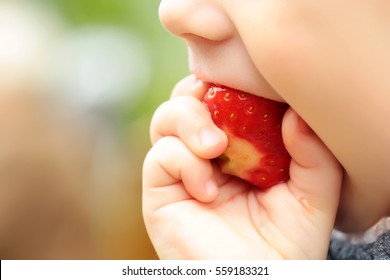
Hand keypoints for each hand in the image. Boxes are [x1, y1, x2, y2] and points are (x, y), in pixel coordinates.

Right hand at [143, 75, 342, 258]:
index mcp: (237, 146)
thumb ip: (313, 155)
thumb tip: (294, 113)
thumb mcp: (312, 195)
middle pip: (187, 99)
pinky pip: (160, 156)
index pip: (221, 98)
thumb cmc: (286, 244)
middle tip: (225, 113)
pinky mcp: (160, 191)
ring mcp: (181, 170)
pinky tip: (207, 191)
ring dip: (189, 122)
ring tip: (214, 147)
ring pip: (165, 118)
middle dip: (200, 95)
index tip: (244, 82)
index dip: (226, 83)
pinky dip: (183, 163)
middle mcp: (205, 153)